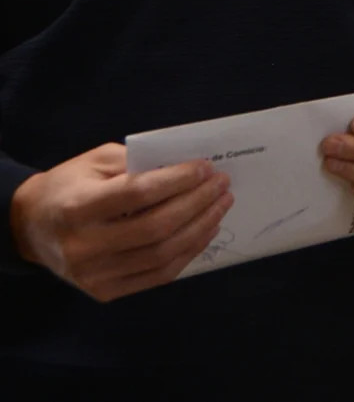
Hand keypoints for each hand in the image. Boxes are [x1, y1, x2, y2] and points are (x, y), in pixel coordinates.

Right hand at [10, 144, 233, 301]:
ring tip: (221, 205)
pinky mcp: (105, 291)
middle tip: (222, 185)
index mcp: (77, 208)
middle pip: (156, 227)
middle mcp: (84, 246)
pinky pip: (159, 275)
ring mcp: (95, 274)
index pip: (138, 193)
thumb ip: (137, 163)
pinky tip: (205, 231)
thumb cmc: (69, 187)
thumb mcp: (94, 163)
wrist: (31, 227)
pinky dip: (189, 252)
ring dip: (201, 228)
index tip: (206, 168)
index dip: (177, 180)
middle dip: (197, 203)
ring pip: (163, 254)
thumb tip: (188, 169)